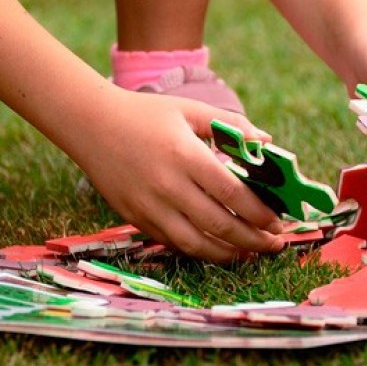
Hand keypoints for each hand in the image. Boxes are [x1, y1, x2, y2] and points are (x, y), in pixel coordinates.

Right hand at [71, 90, 283, 261]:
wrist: (89, 124)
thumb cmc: (145, 114)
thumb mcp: (190, 111)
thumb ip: (231, 125)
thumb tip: (266, 142)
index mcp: (186, 156)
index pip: (232, 194)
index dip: (259, 213)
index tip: (277, 222)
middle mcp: (168, 186)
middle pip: (219, 225)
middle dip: (253, 240)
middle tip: (275, 243)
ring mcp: (149, 206)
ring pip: (196, 244)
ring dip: (229, 254)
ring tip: (251, 253)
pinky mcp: (135, 218)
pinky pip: (173, 243)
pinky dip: (200, 250)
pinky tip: (219, 249)